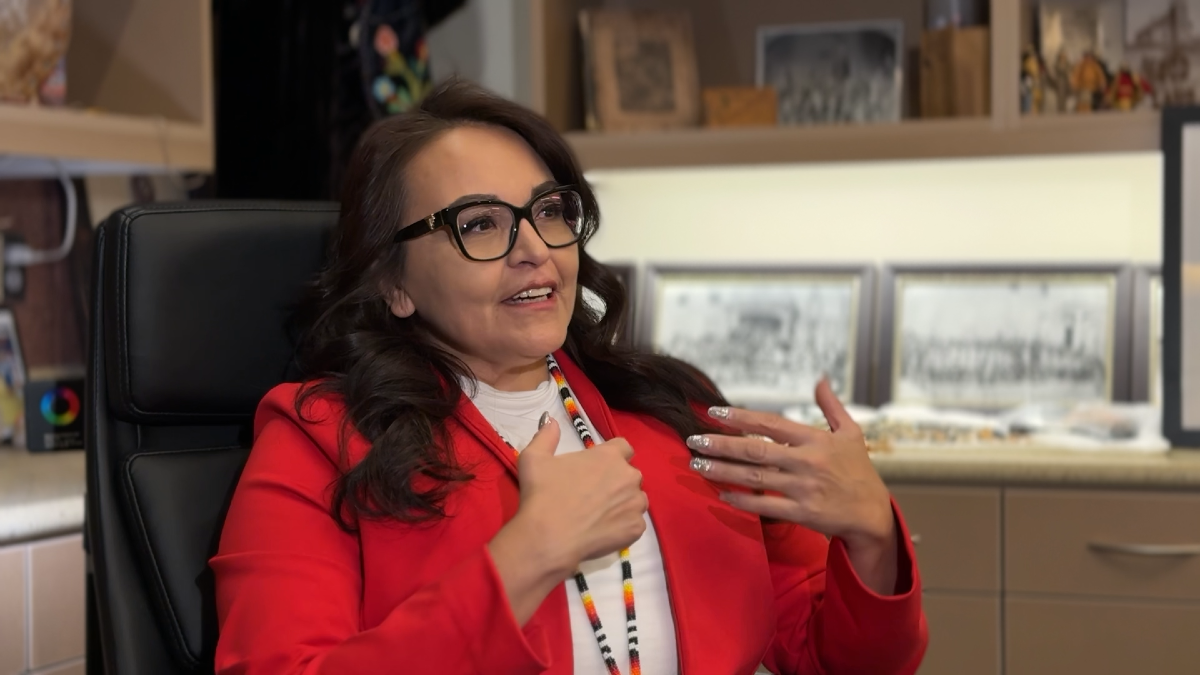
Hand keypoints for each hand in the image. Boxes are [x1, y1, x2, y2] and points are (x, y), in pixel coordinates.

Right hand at [513, 415, 647, 570]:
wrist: (548, 537)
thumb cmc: (542, 494)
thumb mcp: (534, 458)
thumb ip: (547, 435)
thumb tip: (551, 420)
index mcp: (609, 456)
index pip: (623, 447)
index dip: (612, 456)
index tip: (597, 468)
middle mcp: (629, 476)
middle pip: (629, 475)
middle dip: (616, 481)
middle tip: (593, 494)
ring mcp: (635, 504)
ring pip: (635, 499)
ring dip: (623, 503)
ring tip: (600, 515)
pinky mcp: (636, 529)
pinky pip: (634, 524)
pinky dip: (623, 527)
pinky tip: (604, 531)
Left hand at [687, 380, 898, 593]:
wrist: (872, 513)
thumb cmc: (859, 470)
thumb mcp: (851, 433)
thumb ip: (831, 406)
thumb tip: (820, 378)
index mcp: (815, 439)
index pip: (771, 423)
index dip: (740, 417)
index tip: (714, 413)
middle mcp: (808, 462)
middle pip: (755, 450)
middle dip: (721, 445)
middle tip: (694, 441)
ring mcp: (804, 489)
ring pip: (755, 478)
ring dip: (722, 471)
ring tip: (697, 465)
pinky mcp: (802, 513)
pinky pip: (765, 506)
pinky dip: (741, 500)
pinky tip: (721, 493)